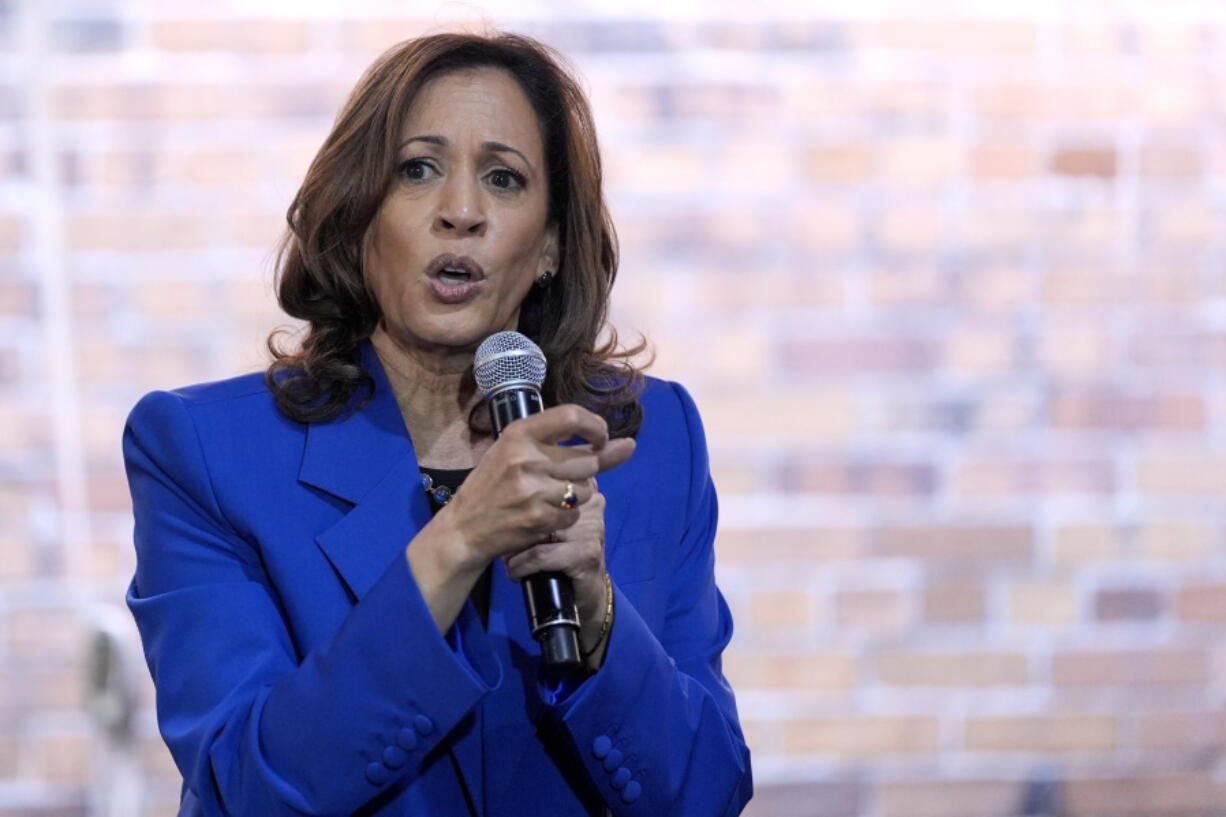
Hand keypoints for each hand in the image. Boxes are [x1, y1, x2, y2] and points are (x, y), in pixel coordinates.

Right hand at [439, 405, 633, 571]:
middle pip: (587, 460)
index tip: (601, 438)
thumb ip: (574, 447)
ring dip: (576, 496)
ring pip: (585, 490)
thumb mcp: (519, 454)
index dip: (596, 426)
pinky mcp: (538, 518)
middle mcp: (525, 458)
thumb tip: (629, 445)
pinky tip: (545, 515)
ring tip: (549, 497)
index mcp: (518, 434)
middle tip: (561, 479)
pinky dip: (566, 517)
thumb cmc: (494, 484)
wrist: (464, 527)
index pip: (572, 416)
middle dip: (585, 472)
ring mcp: (532, 490)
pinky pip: (574, 515)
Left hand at [503, 483, 608, 653]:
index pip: (548, 480)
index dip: (522, 499)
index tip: (506, 518)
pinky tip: (515, 573)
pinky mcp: (587, 553)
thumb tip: (495, 496)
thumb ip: (537, 502)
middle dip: (517, 528)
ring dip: (516, 550)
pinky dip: (522, 566)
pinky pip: (542, 555)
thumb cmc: (562, 554)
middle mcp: (592, 502)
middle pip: (540, 506)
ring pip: (538, 531)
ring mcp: (592, 527)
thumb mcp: (551, 523)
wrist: (585, 594)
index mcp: (584, 488)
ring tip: (508, 560)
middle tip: (503, 544)